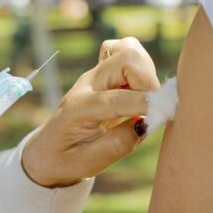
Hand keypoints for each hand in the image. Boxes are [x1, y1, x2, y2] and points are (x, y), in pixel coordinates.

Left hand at [22, 37, 159, 186]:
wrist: (46, 150)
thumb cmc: (65, 158)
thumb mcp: (87, 163)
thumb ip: (117, 145)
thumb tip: (145, 124)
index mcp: (79, 108)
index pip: (118, 98)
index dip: (146, 104)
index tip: (165, 116)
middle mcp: (88, 84)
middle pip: (127, 57)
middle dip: (149, 80)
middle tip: (152, 107)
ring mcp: (95, 75)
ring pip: (128, 48)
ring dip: (146, 71)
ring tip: (144, 98)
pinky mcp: (104, 73)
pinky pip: (125, 53)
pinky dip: (142, 67)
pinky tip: (139, 90)